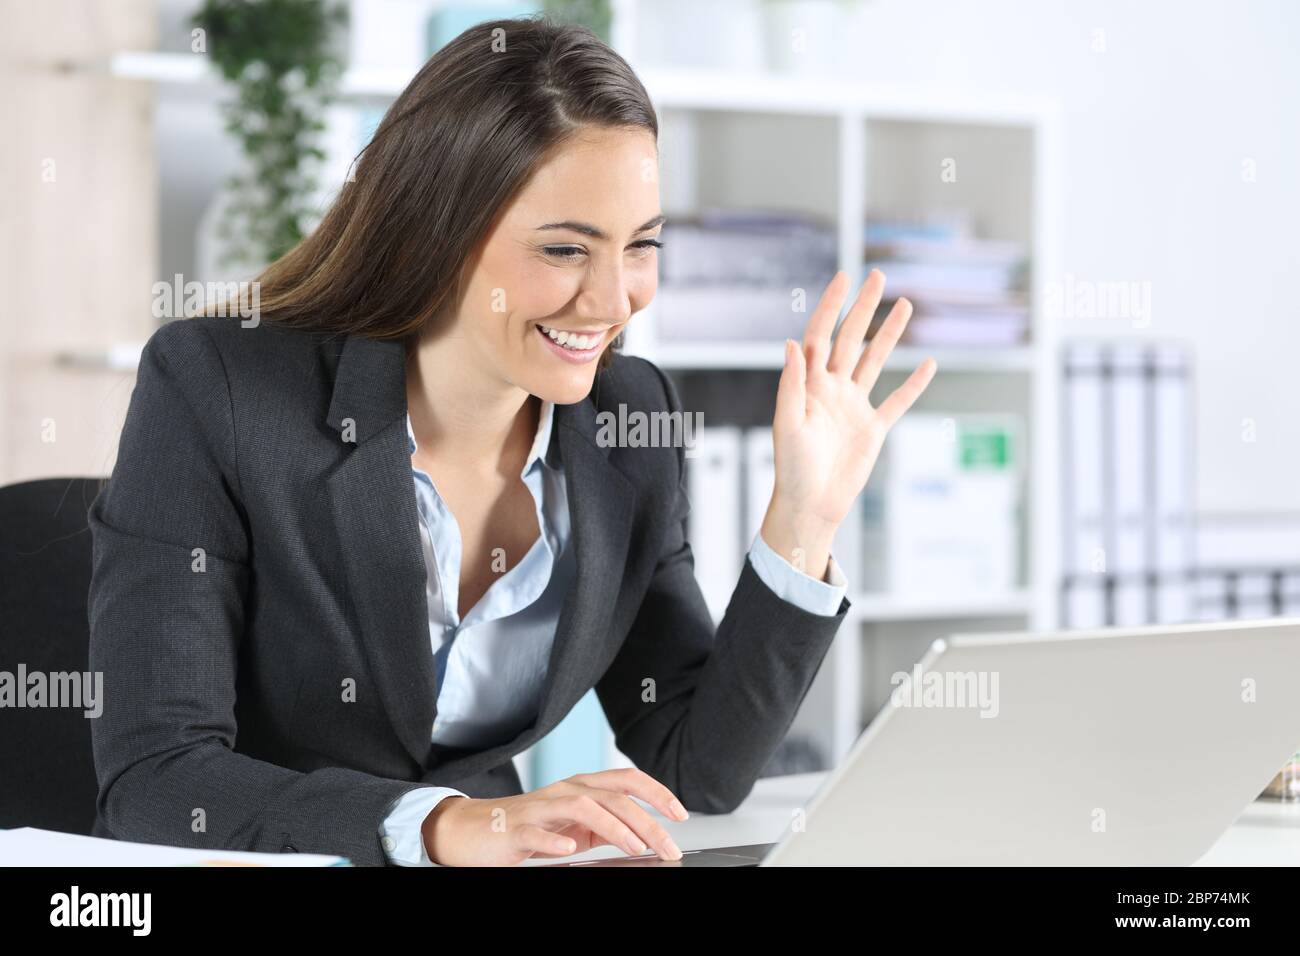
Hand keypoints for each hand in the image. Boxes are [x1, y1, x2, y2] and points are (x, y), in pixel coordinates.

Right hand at [421, 768, 689, 865]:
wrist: (473, 832)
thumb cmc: (527, 828)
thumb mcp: (574, 826)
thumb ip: (606, 826)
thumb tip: (644, 835)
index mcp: (581, 787)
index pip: (626, 780)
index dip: (657, 792)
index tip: (680, 814)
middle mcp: (564, 790)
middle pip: (613, 795)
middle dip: (646, 820)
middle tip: (668, 847)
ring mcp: (540, 808)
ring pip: (583, 806)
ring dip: (613, 826)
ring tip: (634, 846)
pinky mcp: (516, 829)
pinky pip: (536, 832)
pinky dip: (555, 840)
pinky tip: (570, 849)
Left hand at [760, 270, 936, 578]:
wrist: (811, 504)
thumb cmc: (791, 468)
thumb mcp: (788, 424)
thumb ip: (792, 385)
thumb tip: (791, 343)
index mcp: (809, 385)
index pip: (821, 335)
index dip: (832, 306)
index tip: (844, 277)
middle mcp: (832, 389)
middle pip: (851, 339)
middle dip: (864, 308)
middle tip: (877, 276)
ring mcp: (854, 407)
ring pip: (874, 362)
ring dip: (889, 335)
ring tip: (905, 305)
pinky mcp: (872, 429)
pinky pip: (897, 402)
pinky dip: (913, 384)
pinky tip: (928, 363)